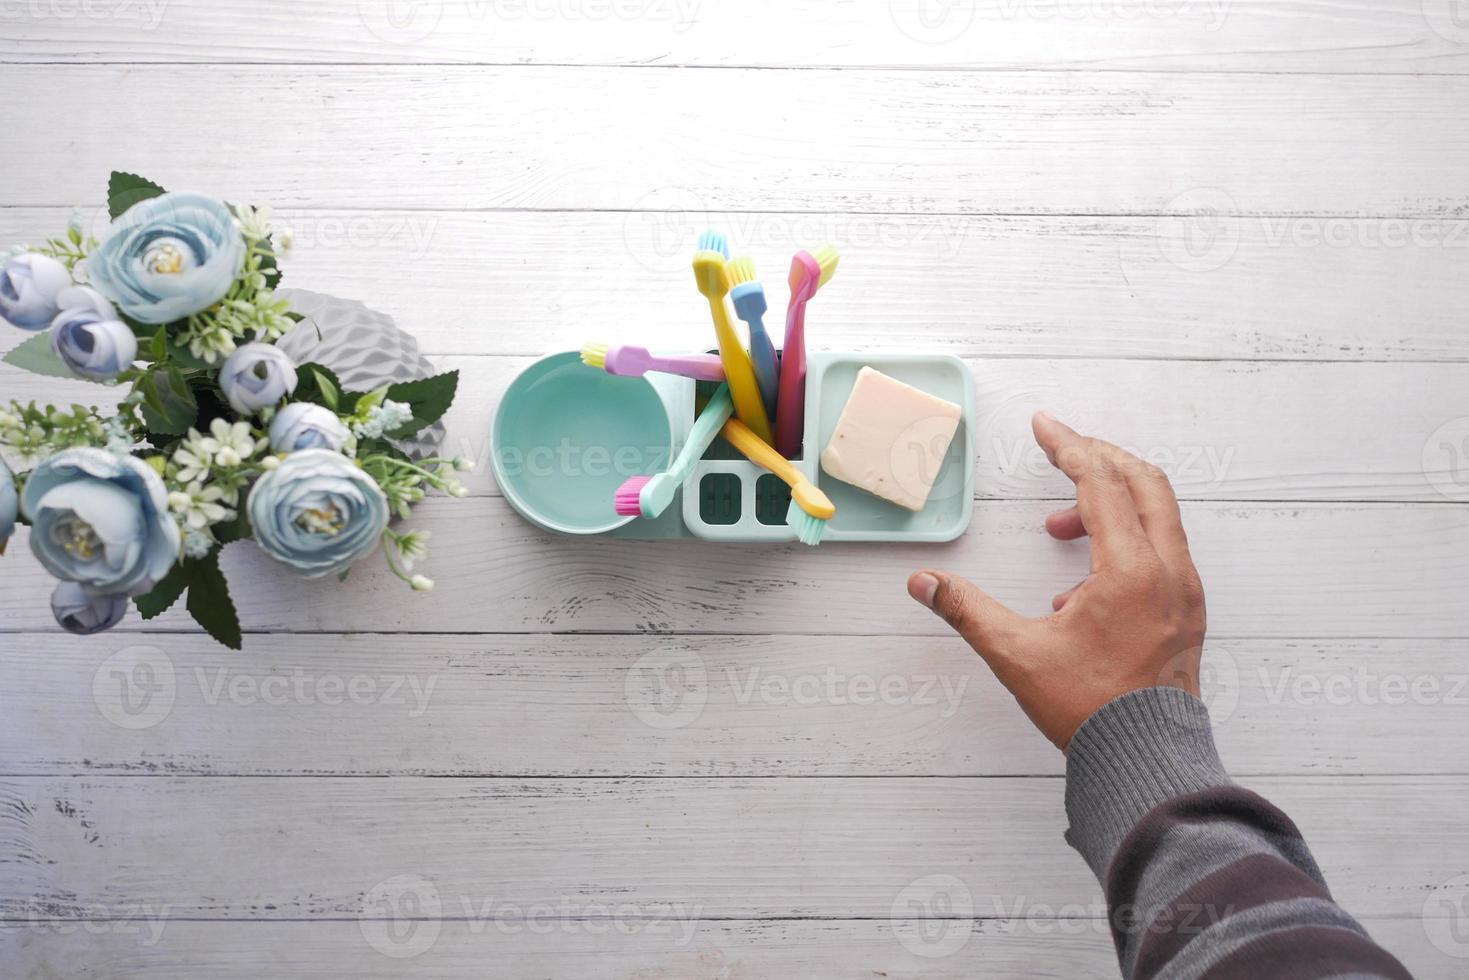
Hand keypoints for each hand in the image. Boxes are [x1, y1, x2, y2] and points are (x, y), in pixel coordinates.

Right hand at [908, 412, 1206, 750]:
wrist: (1148, 763)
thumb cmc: (1091, 711)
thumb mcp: (1017, 655)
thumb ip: (967, 610)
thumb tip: (922, 582)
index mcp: (1131, 570)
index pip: (1101, 482)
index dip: (1068, 446)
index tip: (1044, 425)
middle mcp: (1169, 571)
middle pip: (1143, 482)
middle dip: (1099, 458)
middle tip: (1061, 451)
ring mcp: (1186, 590)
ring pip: (1159, 513)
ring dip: (1111, 500)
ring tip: (1059, 527)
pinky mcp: (1188, 611)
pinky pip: (1163, 548)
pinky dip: (1126, 537)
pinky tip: (1081, 581)